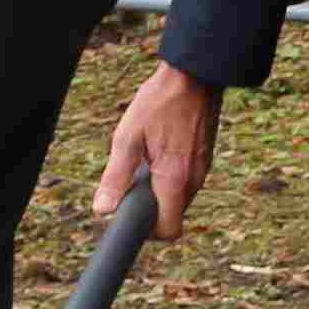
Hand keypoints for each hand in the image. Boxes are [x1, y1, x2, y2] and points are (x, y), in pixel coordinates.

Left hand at [94, 60, 221, 239]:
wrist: (194, 75)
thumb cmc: (159, 102)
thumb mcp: (128, 137)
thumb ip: (115, 177)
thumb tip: (102, 210)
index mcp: (174, 178)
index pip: (169, 230)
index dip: (149, 232)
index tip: (131, 214)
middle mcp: (194, 180)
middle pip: (173, 215)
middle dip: (151, 208)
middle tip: (132, 181)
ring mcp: (203, 169)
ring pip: (180, 198)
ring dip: (161, 191)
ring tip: (146, 160)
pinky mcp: (205, 159)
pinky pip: (186, 181)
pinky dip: (171, 178)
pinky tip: (160, 151)